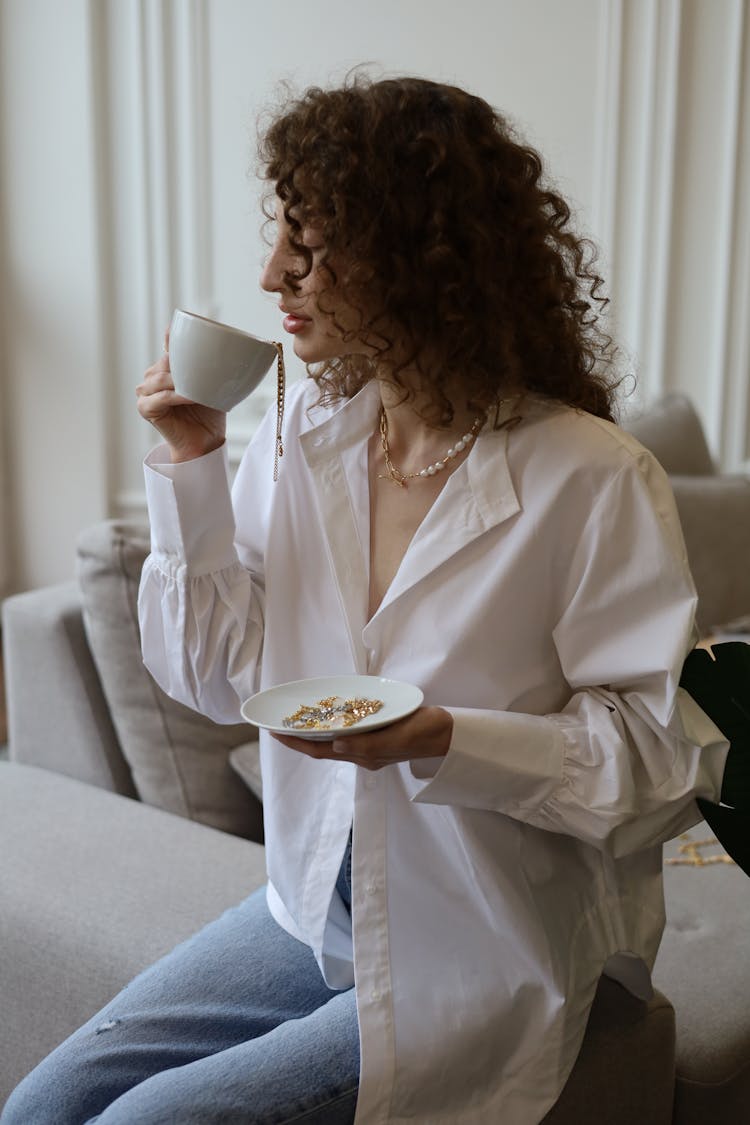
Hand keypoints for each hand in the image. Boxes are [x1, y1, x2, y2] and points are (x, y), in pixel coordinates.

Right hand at [136, 329, 226, 462]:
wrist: (206, 441)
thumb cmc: (208, 413)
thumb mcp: (210, 384)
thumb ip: (205, 364)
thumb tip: (214, 342)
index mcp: (165, 369)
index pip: (169, 348)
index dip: (177, 343)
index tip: (192, 337)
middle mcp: (151, 378)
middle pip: (164, 362)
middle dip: (183, 366)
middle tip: (203, 373)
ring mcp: (145, 393)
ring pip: (160, 378)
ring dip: (180, 381)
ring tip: (198, 387)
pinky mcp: (145, 409)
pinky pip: (161, 397)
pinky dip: (176, 396)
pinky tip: (190, 397)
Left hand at [272, 706, 452, 769]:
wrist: (448, 734)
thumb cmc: (424, 732)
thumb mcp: (397, 737)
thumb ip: (368, 744)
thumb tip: (336, 745)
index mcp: (365, 755)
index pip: (321, 751)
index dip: (297, 743)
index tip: (275, 733)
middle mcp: (364, 754)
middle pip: (323, 748)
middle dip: (299, 739)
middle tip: (278, 725)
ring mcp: (371, 747)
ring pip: (334, 742)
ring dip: (314, 734)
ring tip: (297, 722)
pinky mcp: (380, 737)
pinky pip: (349, 734)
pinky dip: (333, 727)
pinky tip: (330, 717)